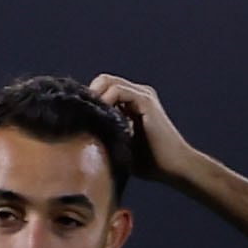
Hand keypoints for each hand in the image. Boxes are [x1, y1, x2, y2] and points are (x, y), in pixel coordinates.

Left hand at [87, 74, 205, 186]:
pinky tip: (100, 119)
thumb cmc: (146, 162)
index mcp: (130, 103)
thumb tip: (75, 135)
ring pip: (107, 81)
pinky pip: (118, 90)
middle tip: (79, 119)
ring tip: (89, 120)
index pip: (101, 88)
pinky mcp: (146, 101)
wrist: (172, 167)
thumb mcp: (116, 145)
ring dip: (94, 98)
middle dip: (87, 97)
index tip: (76, 119)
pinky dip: (105, 100)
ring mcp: (142, 95)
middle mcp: (136, 95)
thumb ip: (102, 134)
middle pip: (102, 81)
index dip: (87, 101)